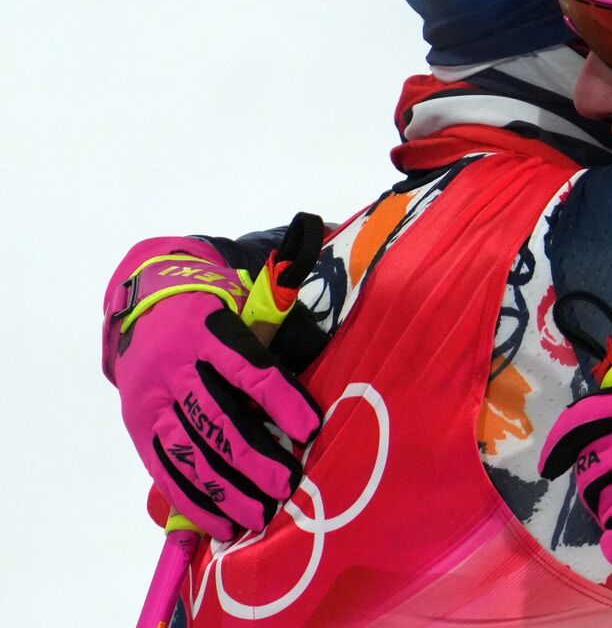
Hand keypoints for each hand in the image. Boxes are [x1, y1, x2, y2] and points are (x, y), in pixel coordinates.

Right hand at [104, 239, 321, 539]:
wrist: (144, 300)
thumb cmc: (216, 303)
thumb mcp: (247, 289)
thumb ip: (283, 281)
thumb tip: (323, 236)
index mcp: (207, 328)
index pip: (247, 368)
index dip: (280, 399)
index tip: (311, 428)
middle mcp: (172, 366)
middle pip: (216, 418)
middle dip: (253, 456)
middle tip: (289, 483)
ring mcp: (150, 400)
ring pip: (187, 452)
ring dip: (225, 488)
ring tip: (261, 513)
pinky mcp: (139, 426)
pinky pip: (164, 470)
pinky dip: (193, 501)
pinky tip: (223, 525)